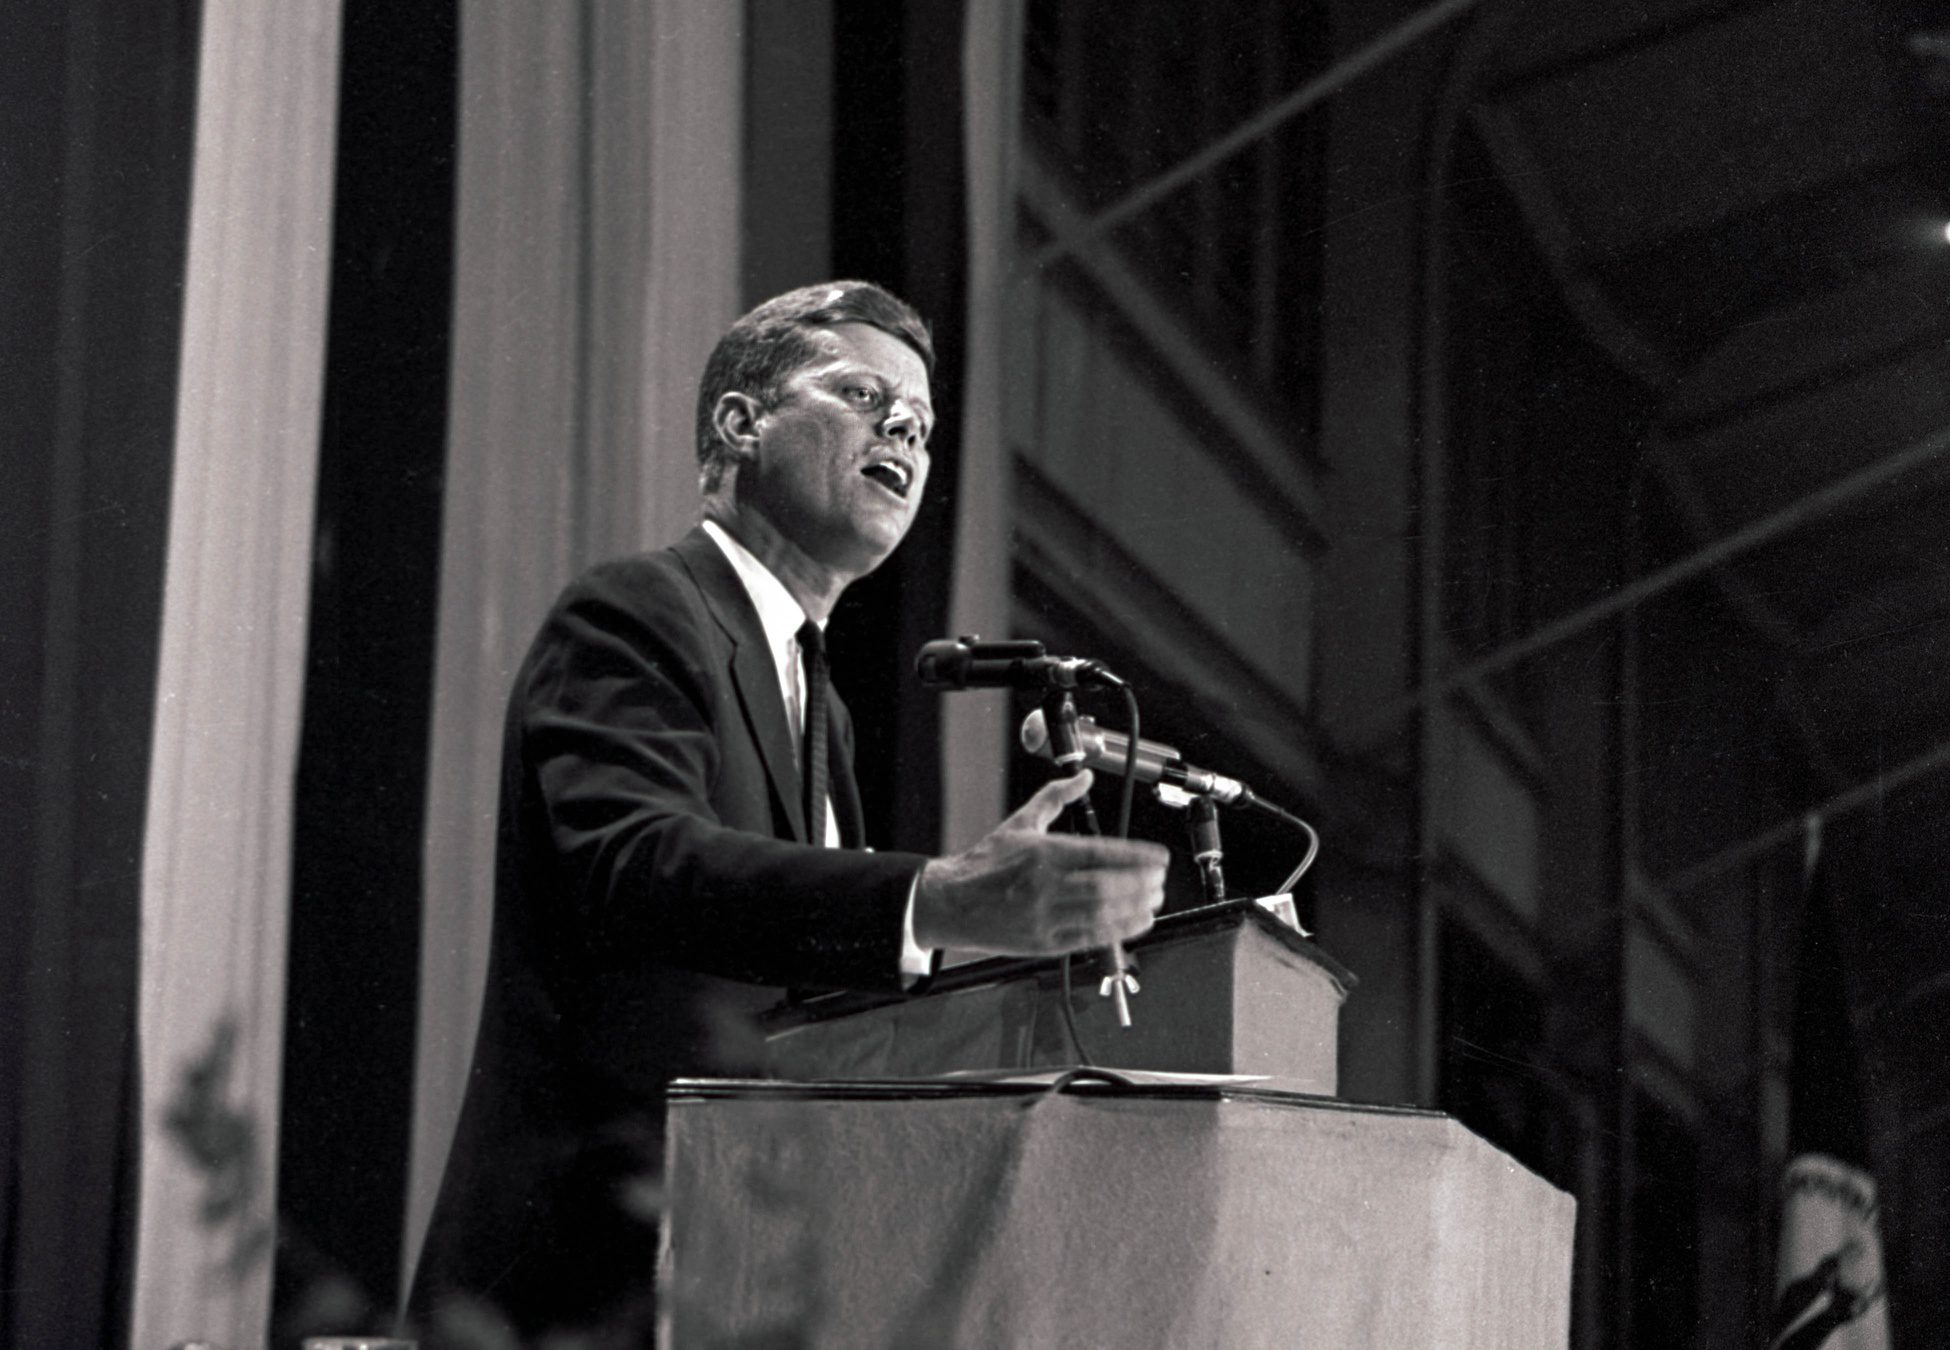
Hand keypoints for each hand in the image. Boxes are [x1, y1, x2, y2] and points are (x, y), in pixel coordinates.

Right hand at [913, 771, 1168, 956]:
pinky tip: (1135, 923)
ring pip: (1100, 914)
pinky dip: (1116, 931)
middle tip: (1159, 880)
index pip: (1100, 852)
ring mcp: (1044, 916)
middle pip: (1105, 886)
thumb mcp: (1021, 822)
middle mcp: (1045, 885)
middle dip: (1140, 884)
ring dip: (1134, 908)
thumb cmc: (985, 864)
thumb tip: (1083, 776)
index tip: (1159, 858)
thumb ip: (1055, 797)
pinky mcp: (1043, 942)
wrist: (950, 902)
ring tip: (1153, 900)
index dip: (1136, 856)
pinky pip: (1087, 937)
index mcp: (1042, 853)